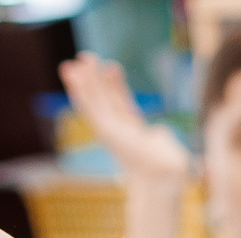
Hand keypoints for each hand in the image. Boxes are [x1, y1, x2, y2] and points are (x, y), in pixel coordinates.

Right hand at [57, 54, 190, 181]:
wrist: (164, 176)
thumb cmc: (170, 167)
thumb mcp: (165, 144)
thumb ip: (160, 135)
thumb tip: (159, 131)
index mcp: (133, 133)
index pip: (122, 103)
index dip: (116, 85)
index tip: (112, 66)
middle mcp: (119, 131)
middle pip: (103, 100)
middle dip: (94, 80)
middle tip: (84, 57)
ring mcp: (110, 132)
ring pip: (93, 102)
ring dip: (82, 83)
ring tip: (71, 64)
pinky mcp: (106, 132)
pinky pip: (91, 108)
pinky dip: (82, 93)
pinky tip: (74, 79)